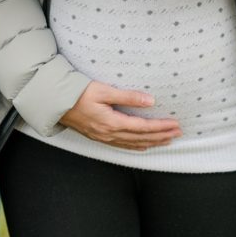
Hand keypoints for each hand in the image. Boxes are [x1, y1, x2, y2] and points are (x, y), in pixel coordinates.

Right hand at [60, 81, 181, 149]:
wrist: (56, 102)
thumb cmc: (78, 93)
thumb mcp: (103, 90)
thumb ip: (127, 96)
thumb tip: (150, 101)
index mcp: (112, 122)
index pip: (143, 128)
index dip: (161, 127)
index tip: (175, 124)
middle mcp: (110, 134)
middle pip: (142, 139)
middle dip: (161, 136)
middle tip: (178, 133)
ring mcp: (104, 138)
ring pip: (134, 144)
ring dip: (153, 142)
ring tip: (168, 140)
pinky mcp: (100, 137)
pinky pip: (124, 146)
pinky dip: (138, 146)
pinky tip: (144, 145)